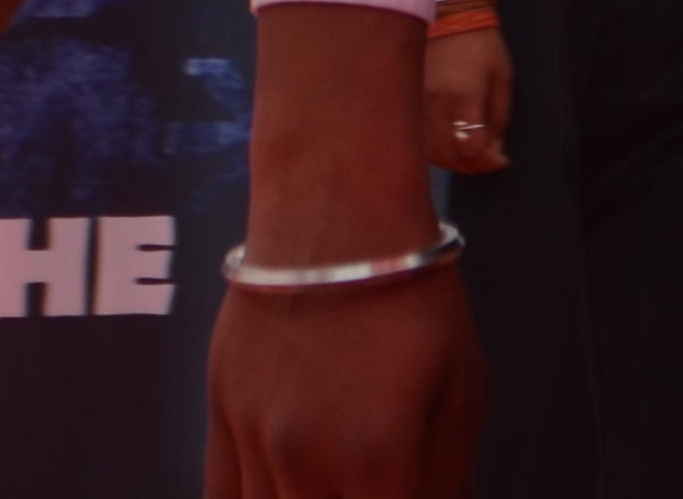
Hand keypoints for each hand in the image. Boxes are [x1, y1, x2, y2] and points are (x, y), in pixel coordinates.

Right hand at [207, 275, 480, 498]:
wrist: (336, 211)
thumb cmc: (412, 295)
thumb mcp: (463, 388)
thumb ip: (448, 479)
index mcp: (377, 458)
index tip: (399, 494)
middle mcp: (307, 461)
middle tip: (365, 485)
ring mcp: (254, 439)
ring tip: (330, 481)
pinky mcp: (219, 414)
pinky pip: (220, 496)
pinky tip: (282, 489)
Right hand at [422, 22, 514, 175]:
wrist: (448, 12)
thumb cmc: (482, 44)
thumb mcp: (503, 77)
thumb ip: (500, 118)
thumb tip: (494, 152)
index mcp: (463, 94)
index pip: (471, 147)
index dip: (489, 159)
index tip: (500, 158)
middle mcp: (434, 101)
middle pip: (448, 156)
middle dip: (470, 164)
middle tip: (484, 158)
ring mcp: (414, 101)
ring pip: (428, 152)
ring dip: (450, 159)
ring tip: (466, 149)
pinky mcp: (404, 99)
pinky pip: (415, 137)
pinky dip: (432, 147)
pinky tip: (446, 139)